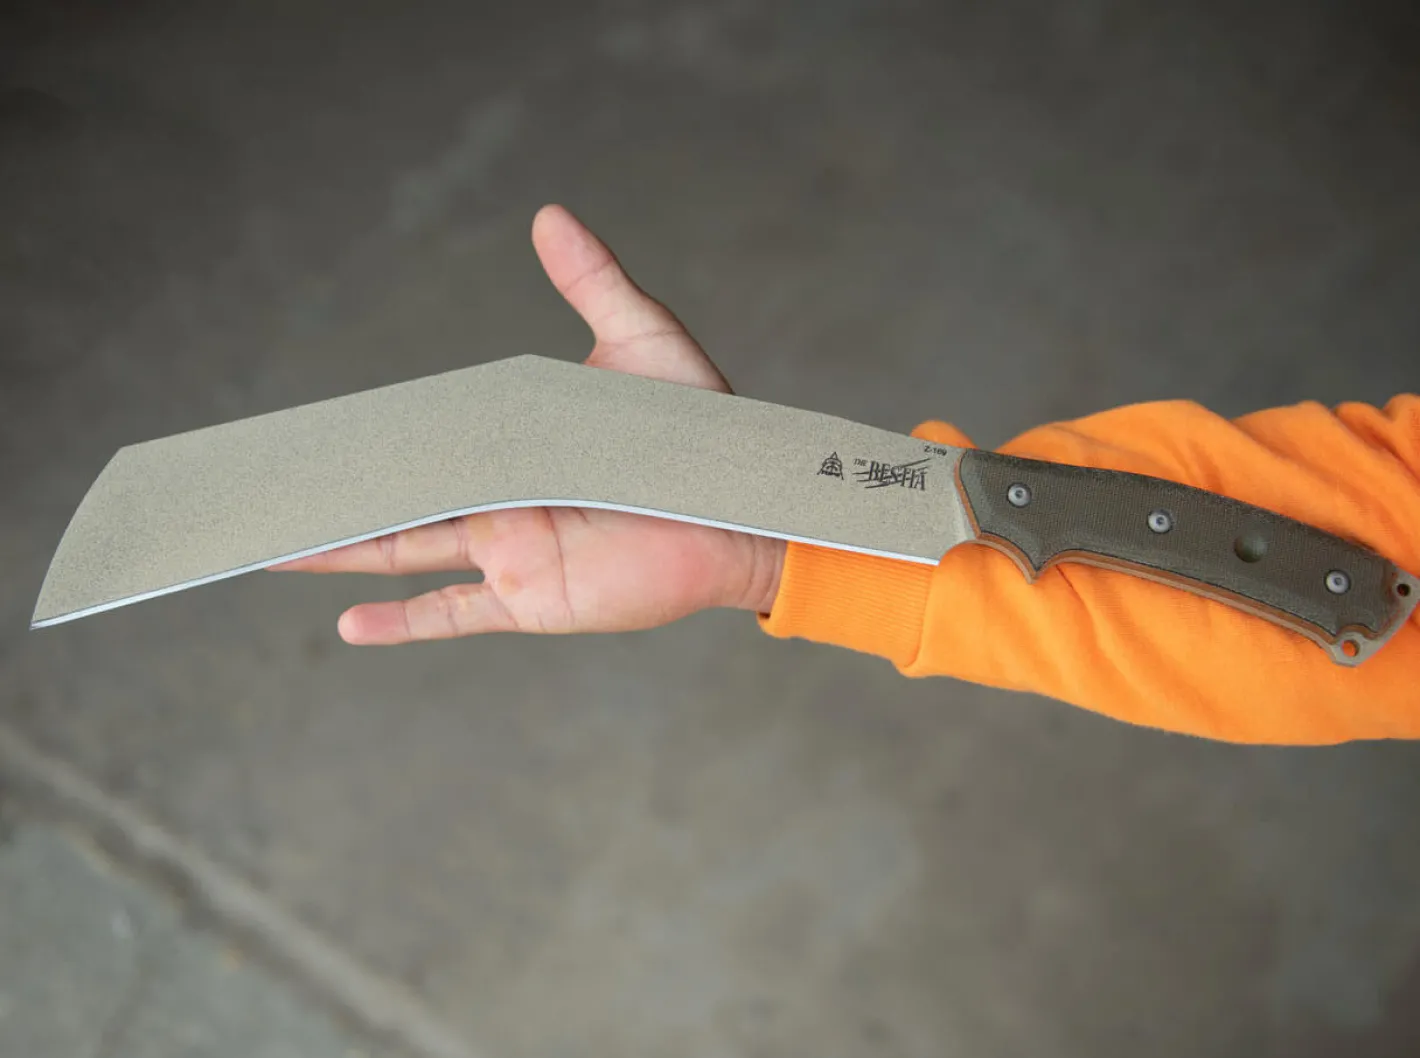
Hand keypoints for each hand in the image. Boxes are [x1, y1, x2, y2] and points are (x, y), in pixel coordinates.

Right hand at [271, 204, 785, 643]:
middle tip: (263, 485)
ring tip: (270, 548)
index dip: (367, 431)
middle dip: (333, 491)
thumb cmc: (698, 429)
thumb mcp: (642, 341)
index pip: (424, 435)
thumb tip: (549, 213)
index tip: (309, 426)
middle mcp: (499, 499)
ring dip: (341, 551)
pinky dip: (406, 624)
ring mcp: (510, 552)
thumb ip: (595, 283)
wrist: (744, 511)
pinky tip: (348, 628)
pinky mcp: (534, 598)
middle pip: (396, 496)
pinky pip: (457, 615)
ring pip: (406, 551)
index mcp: (511, 442)